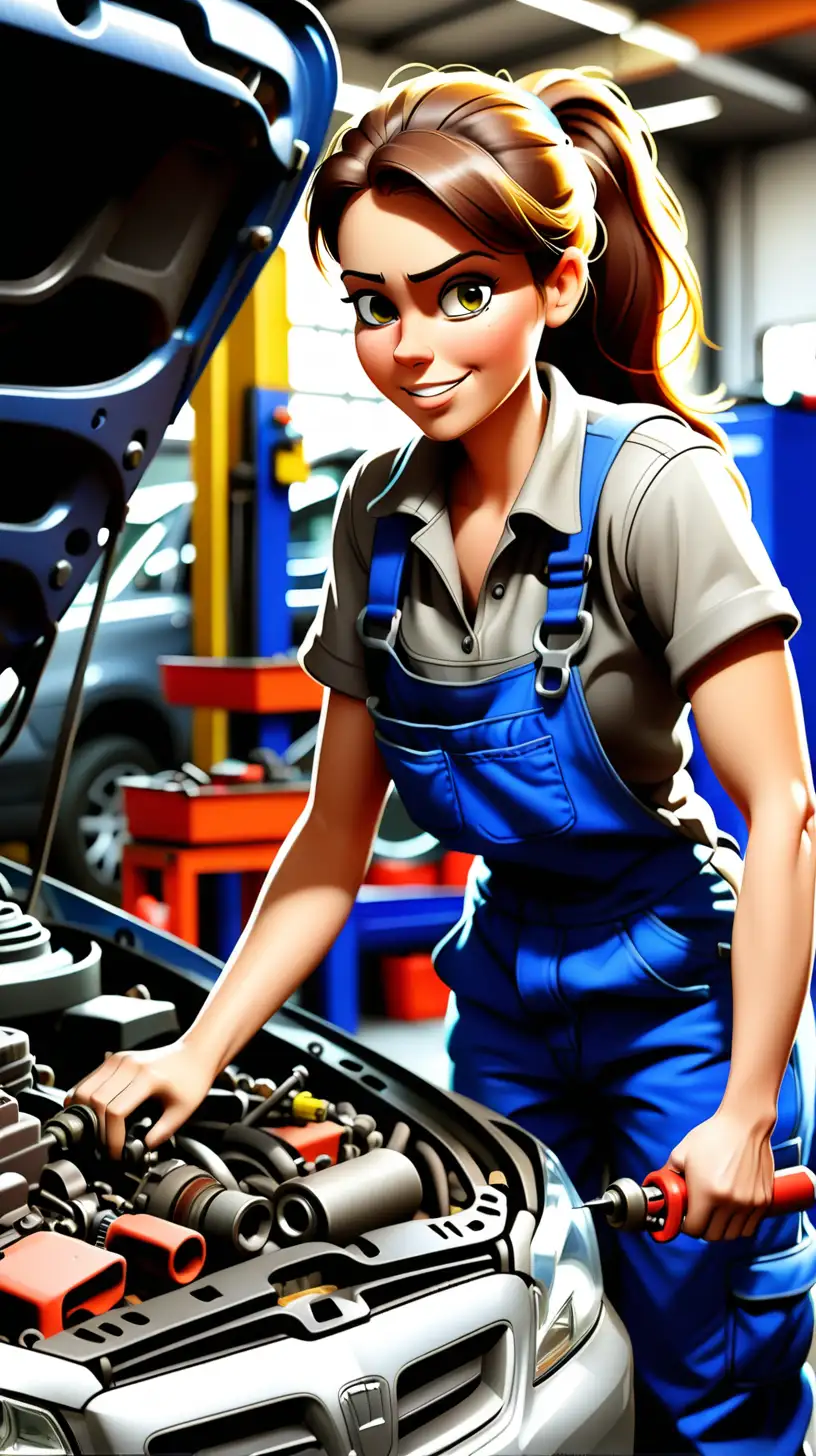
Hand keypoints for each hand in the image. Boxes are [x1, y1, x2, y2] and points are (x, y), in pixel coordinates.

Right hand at [65, 1040, 215, 1159]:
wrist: (194, 1054)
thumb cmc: (191, 1078)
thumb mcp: (183, 1111)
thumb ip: (161, 1133)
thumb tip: (140, 1150)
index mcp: (147, 1077)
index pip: (116, 1111)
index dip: (112, 1137)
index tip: (117, 1152)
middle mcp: (128, 1065)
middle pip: (95, 1101)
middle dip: (97, 1130)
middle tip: (104, 1146)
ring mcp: (118, 1060)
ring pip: (85, 1088)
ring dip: (84, 1114)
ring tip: (94, 1133)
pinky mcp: (113, 1060)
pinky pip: (88, 1080)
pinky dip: (82, 1098)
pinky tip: (87, 1113)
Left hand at [668, 1107, 774, 1240]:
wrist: (746, 1123)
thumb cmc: (713, 1136)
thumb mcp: (681, 1153)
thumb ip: (669, 1176)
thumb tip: (660, 1192)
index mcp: (707, 1193)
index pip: (694, 1229)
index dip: (685, 1225)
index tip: (685, 1217)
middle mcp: (730, 1203)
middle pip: (713, 1236)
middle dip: (702, 1228)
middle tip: (699, 1215)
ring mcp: (749, 1203)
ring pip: (732, 1235)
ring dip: (721, 1229)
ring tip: (716, 1213)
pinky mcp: (763, 1201)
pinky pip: (750, 1227)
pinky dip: (739, 1225)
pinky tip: (732, 1211)